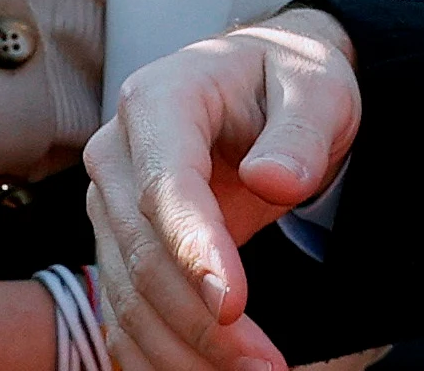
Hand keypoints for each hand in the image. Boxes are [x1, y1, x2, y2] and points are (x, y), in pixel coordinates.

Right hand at [83, 7, 359, 370]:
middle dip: (200, 321)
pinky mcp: (117, 243)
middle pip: (141, 253)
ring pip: (127, 295)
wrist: (256, 84)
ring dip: (183, 351)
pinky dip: (157, 355)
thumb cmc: (283, 81)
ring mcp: (109, 202)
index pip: (165, 185)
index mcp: (158, 99)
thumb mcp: (313, 85)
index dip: (194, 249)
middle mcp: (117, 152)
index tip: (233, 305)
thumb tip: (275, 180)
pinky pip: (123, 311)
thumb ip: (299, 128)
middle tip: (268, 367)